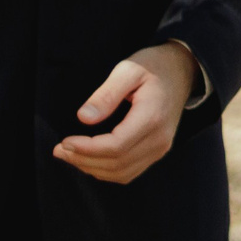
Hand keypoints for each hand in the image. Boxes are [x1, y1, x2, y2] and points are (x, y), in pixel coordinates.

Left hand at [54, 41, 196, 183]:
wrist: (181, 71)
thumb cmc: (153, 67)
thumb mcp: (128, 70)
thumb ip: (106, 94)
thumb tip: (84, 119)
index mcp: (152, 118)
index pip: (116, 146)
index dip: (86, 149)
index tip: (65, 141)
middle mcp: (159, 139)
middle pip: (117, 163)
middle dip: (83, 160)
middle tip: (60, 149)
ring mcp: (160, 148)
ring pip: (121, 173)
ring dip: (92, 168)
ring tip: (70, 155)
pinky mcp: (157, 151)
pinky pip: (129, 172)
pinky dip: (106, 171)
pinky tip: (89, 160)